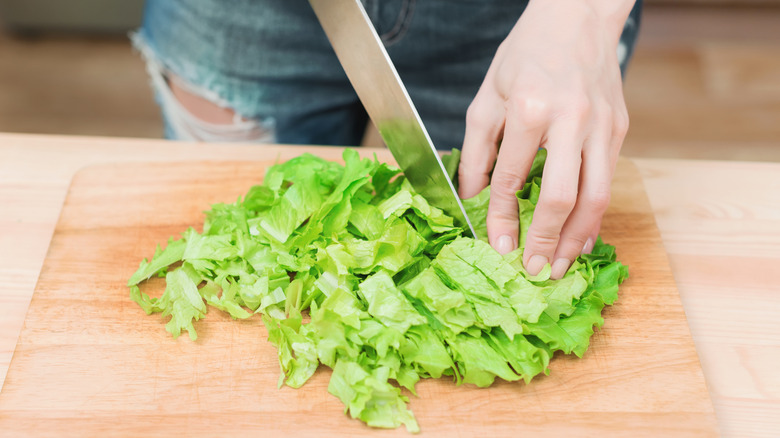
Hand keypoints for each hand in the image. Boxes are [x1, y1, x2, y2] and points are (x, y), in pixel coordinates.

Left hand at [458, 0, 634, 278]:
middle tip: (535, 270)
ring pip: (596, 197)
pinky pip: (608, 181)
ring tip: (562, 264)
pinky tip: (581, 234)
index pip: (513, 179)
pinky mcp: (620, 129)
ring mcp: (602, 126)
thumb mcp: (488, 96)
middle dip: (547, 241)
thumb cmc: (527, 54)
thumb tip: (471, 197)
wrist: (577, 17)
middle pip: (562, 197)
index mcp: (530, 109)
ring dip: (578, 238)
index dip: (503, 219)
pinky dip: (595, 214)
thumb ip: (477, 150)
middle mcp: (571, 120)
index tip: (498, 247)